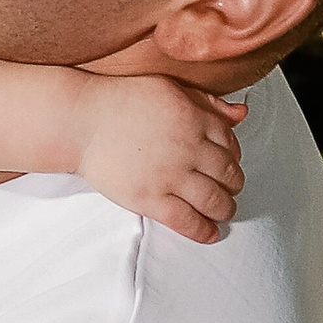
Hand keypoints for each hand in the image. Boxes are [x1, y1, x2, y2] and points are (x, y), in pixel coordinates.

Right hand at [68, 74, 245, 242]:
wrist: (80, 121)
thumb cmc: (122, 100)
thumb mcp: (170, 89)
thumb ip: (208, 103)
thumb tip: (242, 114)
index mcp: (194, 118)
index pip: (231, 144)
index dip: (235, 157)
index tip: (230, 164)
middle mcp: (187, 147)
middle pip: (229, 174)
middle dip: (234, 185)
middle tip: (230, 190)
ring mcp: (169, 175)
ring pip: (214, 200)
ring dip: (225, 209)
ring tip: (223, 211)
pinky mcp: (149, 198)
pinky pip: (187, 221)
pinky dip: (203, 231)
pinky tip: (210, 233)